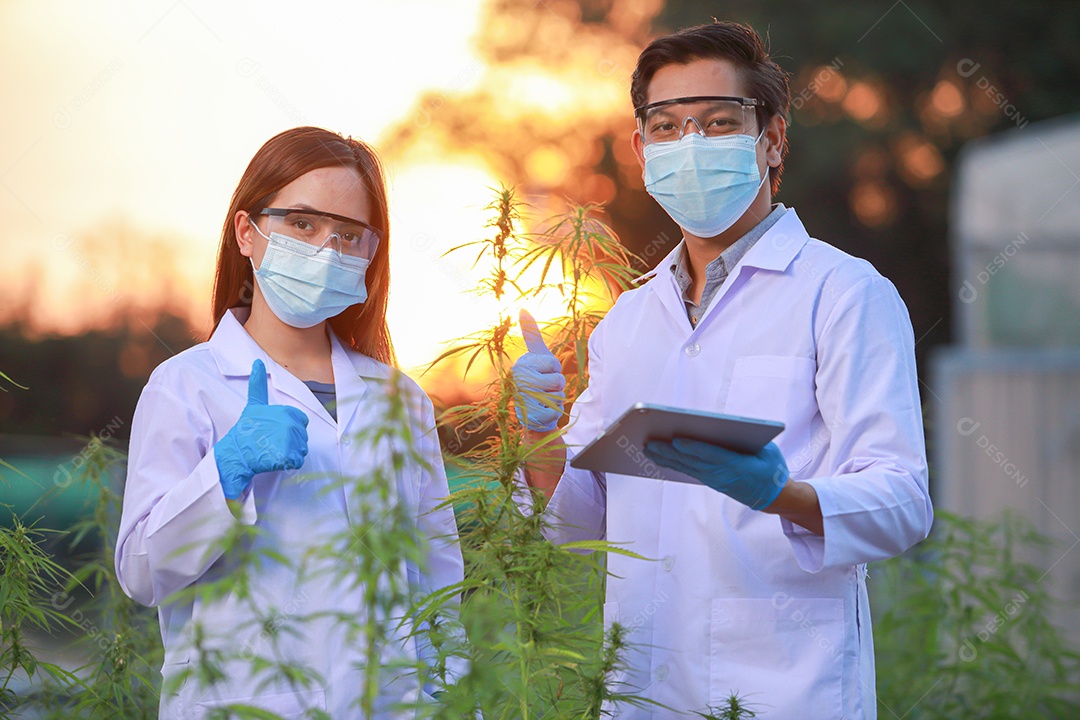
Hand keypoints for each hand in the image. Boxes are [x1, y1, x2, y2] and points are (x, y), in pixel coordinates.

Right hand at [213, 359, 309, 499]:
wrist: (236, 453)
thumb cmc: (246, 430)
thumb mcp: (254, 405)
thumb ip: (258, 384)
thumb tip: (257, 362)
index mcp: (287, 412)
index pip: (301, 422)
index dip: (290, 428)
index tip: (274, 431)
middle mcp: (290, 424)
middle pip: (302, 436)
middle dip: (291, 441)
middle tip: (271, 442)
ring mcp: (289, 440)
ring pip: (301, 449)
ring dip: (290, 453)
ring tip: (272, 450)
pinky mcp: (287, 456)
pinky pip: (297, 461)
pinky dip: (288, 463)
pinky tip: (275, 459)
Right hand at [511, 309, 565, 431]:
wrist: (530, 414)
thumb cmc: (536, 382)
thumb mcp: (537, 357)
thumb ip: (531, 335)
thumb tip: (522, 309)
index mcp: (522, 365)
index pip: (553, 363)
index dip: (553, 370)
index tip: (542, 373)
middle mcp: (519, 381)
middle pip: (557, 380)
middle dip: (556, 386)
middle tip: (543, 390)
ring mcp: (523, 399)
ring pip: (558, 396)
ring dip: (556, 399)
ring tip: (543, 400)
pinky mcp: (530, 417)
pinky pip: (556, 411)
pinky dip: (554, 413)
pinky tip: (542, 413)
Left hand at [644, 438, 788, 509]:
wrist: (772, 496)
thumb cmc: (771, 469)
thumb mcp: (768, 451)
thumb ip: (750, 441)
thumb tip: (729, 427)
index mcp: (737, 465)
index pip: (710, 454)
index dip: (693, 447)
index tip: (676, 440)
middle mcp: (721, 474)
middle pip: (691, 461)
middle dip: (670, 452)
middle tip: (650, 442)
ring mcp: (714, 479)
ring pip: (686, 467)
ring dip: (665, 459)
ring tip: (647, 449)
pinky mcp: (710, 481)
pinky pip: (688, 471)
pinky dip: (672, 464)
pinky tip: (659, 458)